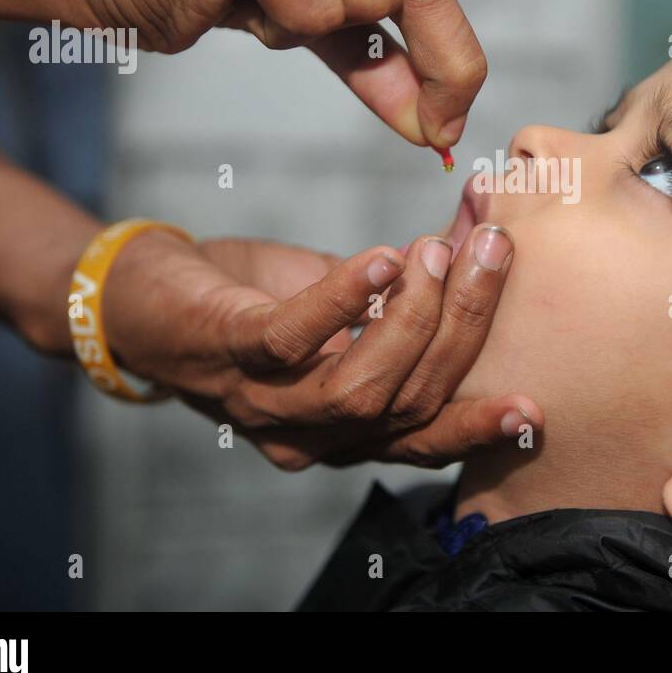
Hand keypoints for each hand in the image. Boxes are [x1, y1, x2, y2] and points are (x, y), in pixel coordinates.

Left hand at [100, 228, 539, 469]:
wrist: (138, 292)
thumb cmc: (251, 298)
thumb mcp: (340, 296)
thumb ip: (404, 287)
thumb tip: (479, 232)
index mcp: (342, 430)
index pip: (421, 440)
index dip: (477, 425)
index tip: (533, 407)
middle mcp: (307, 434)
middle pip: (406, 404)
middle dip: (461, 328)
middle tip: (492, 253)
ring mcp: (264, 401)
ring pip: (360, 388)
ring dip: (413, 319)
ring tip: (437, 252)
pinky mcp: (227, 353)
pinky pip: (292, 340)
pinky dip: (343, 299)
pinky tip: (380, 258)